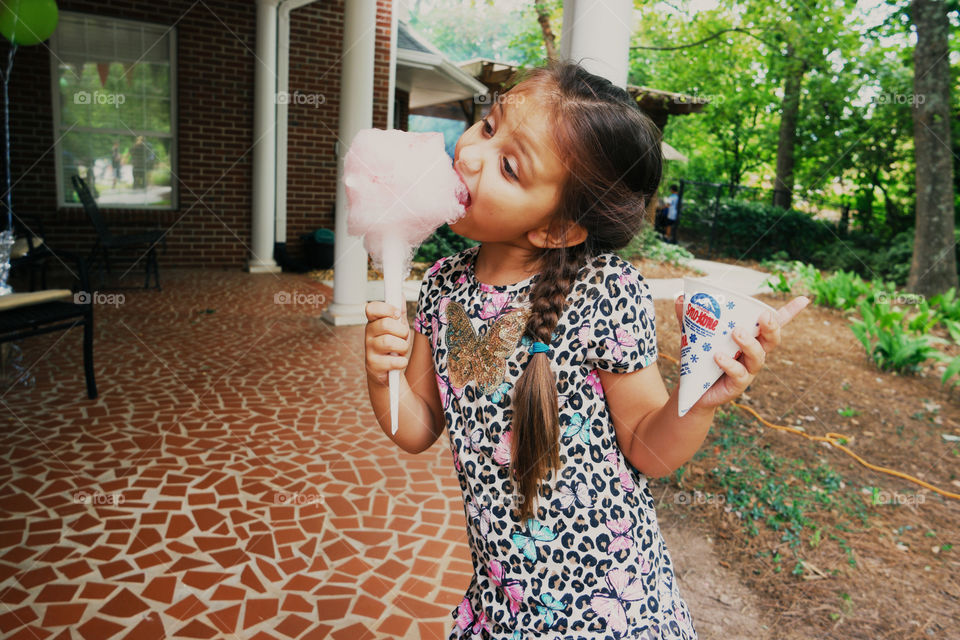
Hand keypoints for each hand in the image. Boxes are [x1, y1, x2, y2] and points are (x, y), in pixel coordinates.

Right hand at [364, 301, 412, 385]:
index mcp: (374, 322)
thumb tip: (400, 294)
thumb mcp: (398, 327)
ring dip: (402, 347)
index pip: (371, 308)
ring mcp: (369, 350)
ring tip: (400, 350)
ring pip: (389, 341)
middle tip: (402, 338)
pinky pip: (393, 361)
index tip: (397, 314)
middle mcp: (368, 334)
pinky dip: (401, 362)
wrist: (389, 372)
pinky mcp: (373, 365)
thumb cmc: (394, 346)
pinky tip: (398, 362)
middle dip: (402, 331)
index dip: (386, 309)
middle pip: (385, 324)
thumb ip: (399, 311)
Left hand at [673, 294, 810, 410]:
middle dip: (772, 327)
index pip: (774, 324)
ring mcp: (748, 371)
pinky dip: (730, 364)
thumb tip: (680, 298)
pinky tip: (719, 357)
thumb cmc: (700, 360)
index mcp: (749, 338)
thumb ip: (690, 317)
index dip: (790, 313)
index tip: (805, 299)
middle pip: (773, 340)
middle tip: (763, 316)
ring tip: (737, 333)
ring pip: (759, 357)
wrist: (692, 391)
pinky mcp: (737, 385)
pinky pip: (739, 374)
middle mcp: (753, 354)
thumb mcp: (694, 336)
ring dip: (750, 344)